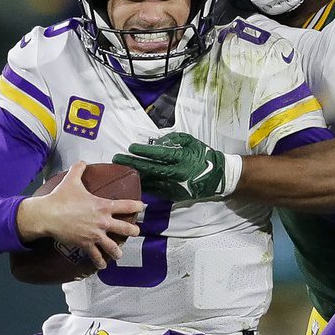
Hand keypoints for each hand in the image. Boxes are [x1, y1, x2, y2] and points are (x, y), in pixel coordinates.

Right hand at [16, 162, 142, 270]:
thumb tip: (81, 162)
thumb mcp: (71, 180)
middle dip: (133, 231)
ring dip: (118, 251)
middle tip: (135, 232)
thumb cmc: (60, 198)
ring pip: (113, 246)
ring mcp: (95, 235)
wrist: (48, 215)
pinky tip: (102, 266)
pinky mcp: (85, 244)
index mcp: (103, 206)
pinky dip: (99, 262)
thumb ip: (78, 170)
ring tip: (119, 254)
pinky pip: (96, 256)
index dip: (137, 206)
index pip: (126, 206)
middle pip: (126, 229)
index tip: (142, 207)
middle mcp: (102, 222)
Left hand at [113, 132, 236, 200]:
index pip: (158, 155)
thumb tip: (156, 143)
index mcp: (181, 159)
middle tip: (116, 159)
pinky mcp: (173, 195)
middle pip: (149, 169)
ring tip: (121, 170)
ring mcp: (174, 186)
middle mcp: (176, 174)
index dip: (143, 151)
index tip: (130, 147)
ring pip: (149, 181)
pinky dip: (143, 185)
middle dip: (131, 163)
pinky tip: (133, 180)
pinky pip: (155, 190)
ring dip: (134, 175)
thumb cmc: (203, 156)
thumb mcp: (191, 142)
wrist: (218, 177)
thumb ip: (173, 140)